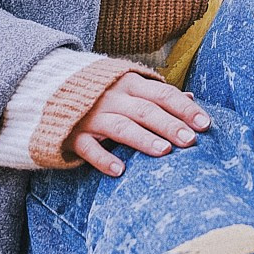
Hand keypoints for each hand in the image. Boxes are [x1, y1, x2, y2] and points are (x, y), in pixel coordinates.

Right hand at [67, 73, 210, 176]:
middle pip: (145, 110)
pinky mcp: (72, 133)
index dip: (185, 108)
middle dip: (169, 125)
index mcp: (130, 83)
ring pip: (120, 126)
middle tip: (191, 140)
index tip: (205, 124)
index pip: (163, 94)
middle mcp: (112, 97)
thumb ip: (157, 93)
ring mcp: (91, 115)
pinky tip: (119, 171)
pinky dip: (102, 158)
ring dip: (143, 139)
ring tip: (164, 152)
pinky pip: (87, 146)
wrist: (48, 89)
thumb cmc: (100, 91)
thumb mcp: (128, 85)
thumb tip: (191, 97)